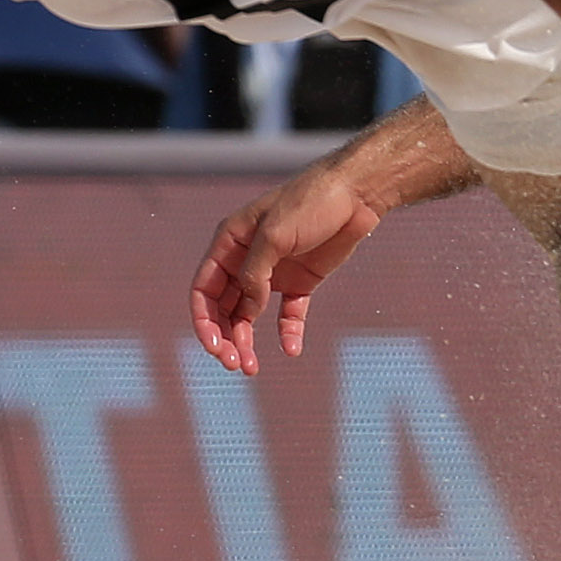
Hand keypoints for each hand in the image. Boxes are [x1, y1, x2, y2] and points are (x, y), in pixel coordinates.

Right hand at [189, 158, 389, 373]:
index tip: (215, 346)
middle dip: (225, 337)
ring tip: (252, 367)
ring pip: (251, 315)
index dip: (203, 320)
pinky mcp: (301, 281)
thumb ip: (255, 273)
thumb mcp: (276, 234)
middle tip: (236, 363)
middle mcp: (247, 260)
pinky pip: (289, 314)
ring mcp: (274, 272)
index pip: (205, 289)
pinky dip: (287, 333)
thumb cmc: (311, 202)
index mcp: (230, 243)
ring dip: (247, 340)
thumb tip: (248, 310)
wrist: (357, 193)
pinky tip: (290, 349)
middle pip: (224, 308)